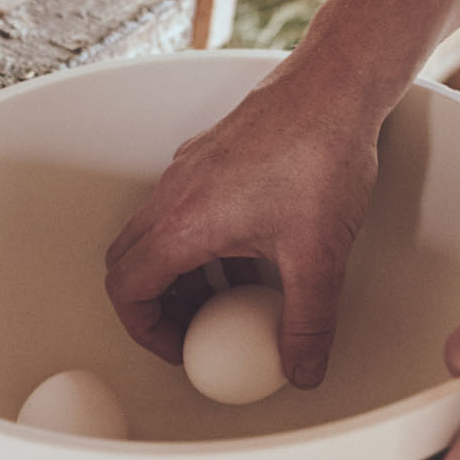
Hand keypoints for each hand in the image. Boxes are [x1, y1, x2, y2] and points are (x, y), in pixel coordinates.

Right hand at [103, 61, 381, 384]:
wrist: (332, 90)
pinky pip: (179, 209)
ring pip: (154, 234)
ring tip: (227, 297)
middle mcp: (172, 194)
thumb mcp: (319, 258)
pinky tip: (251, 251)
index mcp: (183, 225)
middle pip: (128, 262)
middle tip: (193, 330)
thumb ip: (308, 324)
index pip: (127, 289)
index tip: (180, 348)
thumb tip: (301, 368)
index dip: (146, 331)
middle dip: (155, 306)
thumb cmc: (320, 156)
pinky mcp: (207, 156)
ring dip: (179, 274)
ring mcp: (187, 171)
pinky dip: (198, 242)